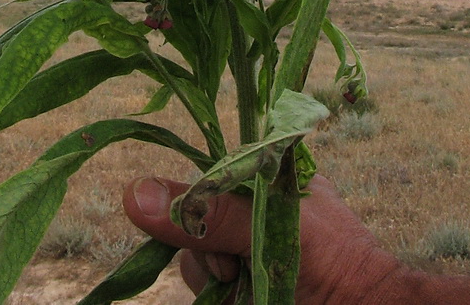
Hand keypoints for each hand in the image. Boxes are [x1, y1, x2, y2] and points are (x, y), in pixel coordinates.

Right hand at [122, 173, 404, 304]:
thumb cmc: (335, 263)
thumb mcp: (269, 228)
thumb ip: (208, 213)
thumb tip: (133, 193)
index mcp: (265, 179)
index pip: (205, 177)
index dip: (197, 203)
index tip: (212, 230)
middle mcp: (251, 214)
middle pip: (191, 224)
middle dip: (208, 252)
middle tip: (239, 267)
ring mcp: (246, 255)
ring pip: (194, 266)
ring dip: (216, 284)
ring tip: (252, 289)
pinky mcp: (242, 290)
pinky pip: (207, 294)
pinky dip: (223, 301)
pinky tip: (248, 300)